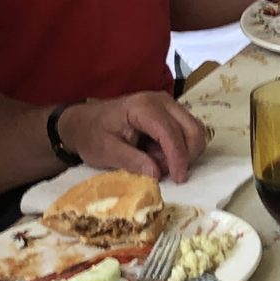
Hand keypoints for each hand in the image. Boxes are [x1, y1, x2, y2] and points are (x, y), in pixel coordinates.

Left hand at [60, 91, 210, 179]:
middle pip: (192, 129)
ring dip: (183, 153)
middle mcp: (161, 101)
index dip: (178, 157)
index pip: (171, 132)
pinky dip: (180, 148)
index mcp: (143, 107)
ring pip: (194, 131)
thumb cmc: (92, 135)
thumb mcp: (106, 152)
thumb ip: (132, 161)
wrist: (84, 122)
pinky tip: (159, 154)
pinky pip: (187, 132)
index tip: (178, 179)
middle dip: (186, 155)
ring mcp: (168, 105)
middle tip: (165, 172)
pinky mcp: (171, 113)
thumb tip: (156, 174)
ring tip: (157, 161)